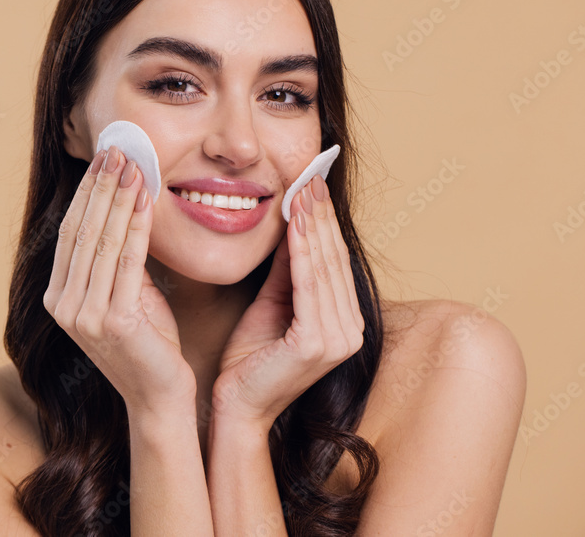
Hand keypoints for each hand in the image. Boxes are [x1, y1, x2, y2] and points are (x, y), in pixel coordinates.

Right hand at [43, 146, 195, 413]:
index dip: (86, 194)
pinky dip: (138, 226)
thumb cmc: (148, 346)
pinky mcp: (114, 323)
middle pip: (83, 232)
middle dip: (101, 187)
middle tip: (117, 150)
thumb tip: (125, 210)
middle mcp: (65, 307)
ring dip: (119, 199)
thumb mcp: (125, 297)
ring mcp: (86, 317)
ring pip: (104, 242)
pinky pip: (128, 262)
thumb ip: (116, 263)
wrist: (160, 398)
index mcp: (60, 299)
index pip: (70, 234)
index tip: (103, 161)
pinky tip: (147, 200)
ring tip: (133, 165)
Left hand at [212, 174, 364, 430]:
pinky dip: (302, 252)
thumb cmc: (248, 359)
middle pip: (333, 259)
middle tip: (309, 177)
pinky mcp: (317, 344)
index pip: (334, 261)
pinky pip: (308, 287)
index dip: (323, 222)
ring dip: (312, 226)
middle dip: (320, 216)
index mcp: (344, 322)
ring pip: (323, 267)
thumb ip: (287, 270)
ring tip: (301, 192)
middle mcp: (350, 330)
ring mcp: (338, 339)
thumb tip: (293, 224)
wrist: (234, 406)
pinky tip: (295, 226)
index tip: (310, 185)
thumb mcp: (272, 303)